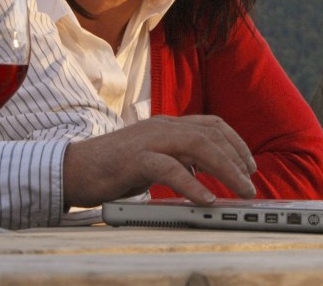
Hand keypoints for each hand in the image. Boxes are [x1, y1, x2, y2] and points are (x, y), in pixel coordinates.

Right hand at [63, 115, 256, 206]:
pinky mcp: (135, 159)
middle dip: (236, 158)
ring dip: (225, 169)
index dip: (235, 142)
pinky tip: (206, 198)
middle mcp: (161, 127)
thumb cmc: (112, 167)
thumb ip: (175, 160)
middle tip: (250, 182)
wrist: (73, 169)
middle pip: (210, 134)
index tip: (249, 164)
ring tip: (239, 189)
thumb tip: (202, 174)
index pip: (210, 124)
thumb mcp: (152, 159)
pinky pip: (170, 169)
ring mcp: (148, 140)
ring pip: (197, 146)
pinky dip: (192, 184)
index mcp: (166, 125)